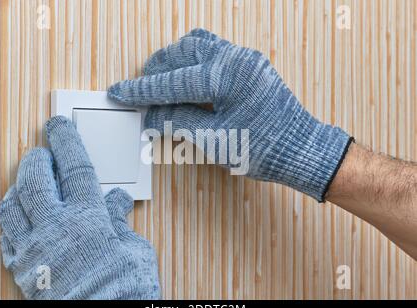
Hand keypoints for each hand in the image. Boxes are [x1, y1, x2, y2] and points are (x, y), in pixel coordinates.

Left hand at [0, 116, 160, 299]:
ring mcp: (35, 248)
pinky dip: (10, 219)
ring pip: (12, 204)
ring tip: (27, 181)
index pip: (75, 167)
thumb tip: (118, 204)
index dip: (66, 141)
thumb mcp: (136, 251)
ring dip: (17, 186)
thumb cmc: (124, 292)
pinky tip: (19, 216)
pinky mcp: (24, 269)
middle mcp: (57, 228)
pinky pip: (6, 235)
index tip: (59, 125)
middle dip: (36, 158)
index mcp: (89, 219)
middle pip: (35, 179)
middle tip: (43, 151)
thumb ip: (122, 223)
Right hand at [108, 28, 352, 201]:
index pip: (171, 81)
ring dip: (174, 60)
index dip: (141, 90)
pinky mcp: (249, 64)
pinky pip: (215, 49)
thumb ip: (178, 121)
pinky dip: (194, 59)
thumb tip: (150, 114)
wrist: (300, 149)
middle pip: (181, 54)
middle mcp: (235, 58)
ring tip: (158, 79)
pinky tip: (185, 73)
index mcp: (225, 77)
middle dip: (155, 71)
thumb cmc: (263, 148)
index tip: (120, 92)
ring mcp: (245, 58)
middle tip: (138, 89)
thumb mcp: (213, 139)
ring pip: (197, 46)